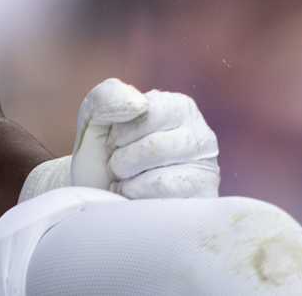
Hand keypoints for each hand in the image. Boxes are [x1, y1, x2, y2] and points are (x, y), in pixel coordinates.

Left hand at [20, 79, 219, 203]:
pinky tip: (136, 199)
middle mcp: (201, 136)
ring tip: (126, 182)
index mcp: (178, 107)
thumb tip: (140, 104)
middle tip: (118, 167)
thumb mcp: (94, 118)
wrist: (99, 198)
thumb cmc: (102, 156)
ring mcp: (206, 172)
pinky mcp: (202, 202)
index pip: (148, 113)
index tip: (113, 142)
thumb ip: (108, 97)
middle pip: (153, 148)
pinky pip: (165, 204)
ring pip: (160, 179)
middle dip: (122, 161)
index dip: (119, 133)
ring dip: (128, 184)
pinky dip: (139, 201)